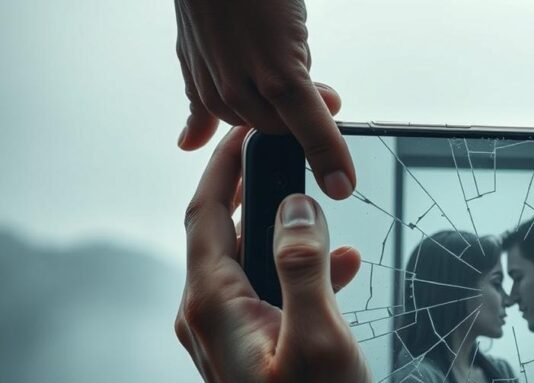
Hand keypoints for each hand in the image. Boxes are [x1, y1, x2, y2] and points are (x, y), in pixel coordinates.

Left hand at [174, 0, 356, 198]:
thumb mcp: (199, 50)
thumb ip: (199, 100)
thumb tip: (188, 143)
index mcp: (206, 87)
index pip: (250, 130)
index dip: (277, 123)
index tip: (293, 120)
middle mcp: (223, 92)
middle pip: (274, 130)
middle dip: (297, 114)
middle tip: (312, 82)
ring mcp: (250, 85)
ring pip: (292, 126)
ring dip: (314, 111)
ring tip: (314, 73)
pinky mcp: (279, 74)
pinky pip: (309, 122)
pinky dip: (329, 152)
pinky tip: (344, 180)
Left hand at [174, 128, 378, 382]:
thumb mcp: (318, 337)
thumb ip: (303, 264)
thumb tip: (295, 206)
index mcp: (215, 304)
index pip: (209, 210)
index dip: (229, 162)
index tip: (254, 126)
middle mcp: (211, 316)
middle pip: (227, 229)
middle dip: (263, 187)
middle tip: (299, 155)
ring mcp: (233, 338)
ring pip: (255, 261)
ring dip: (290, 231)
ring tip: (331, 208)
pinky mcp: (259, 355)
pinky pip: (273, 293)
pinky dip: (303, 271)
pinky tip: (345, 268)